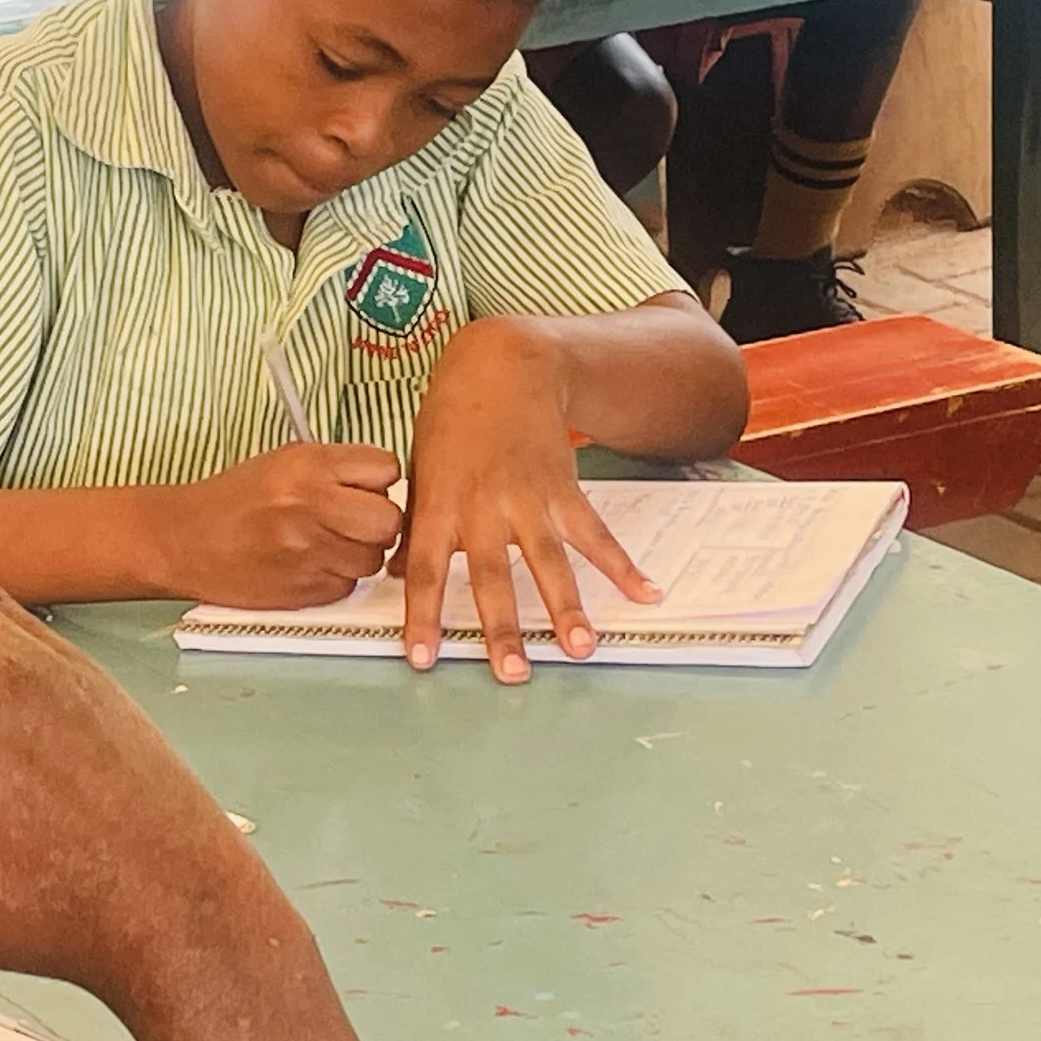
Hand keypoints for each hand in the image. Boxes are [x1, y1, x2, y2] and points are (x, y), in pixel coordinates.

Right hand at [168, 442, 402, 607]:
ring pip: (374, 559)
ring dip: (360, 553)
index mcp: (309, 466)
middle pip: (390, 520)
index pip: (386, 468)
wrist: (185, 540)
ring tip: (327, 542)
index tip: (366, 486)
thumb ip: (337, 469)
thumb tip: (386, 484)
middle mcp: (313, 506)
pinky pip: (349, 586)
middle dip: (381, 522)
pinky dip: (337, 577)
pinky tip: (309, 563)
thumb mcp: (285, 461)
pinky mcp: (306, 591)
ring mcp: (310, 552)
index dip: (381, 480)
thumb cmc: (234, 500)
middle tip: (358, 521)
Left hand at [400, 317, 659, 680]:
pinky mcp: (563, 489)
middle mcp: (484, 506)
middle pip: (493, 576)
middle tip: (513, 672)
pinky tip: (646, 592)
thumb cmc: (452, 422)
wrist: (501, 368)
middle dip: (503, 627)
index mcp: (440, 504)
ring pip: (549, 562)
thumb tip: (394, 574)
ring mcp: (527, 498)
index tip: (420, 657)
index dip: (422, 615)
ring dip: (567, 608)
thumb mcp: (422, 470)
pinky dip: (622, 565)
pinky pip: (595, 534)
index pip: (425, 570)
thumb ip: (415, 526)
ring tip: (580, 648)